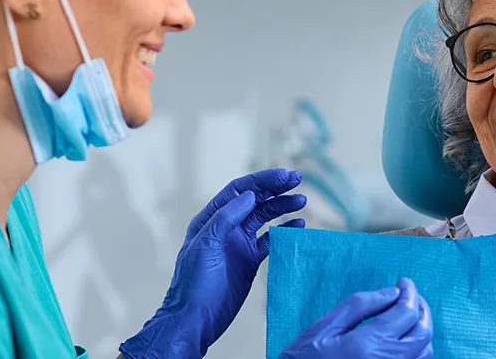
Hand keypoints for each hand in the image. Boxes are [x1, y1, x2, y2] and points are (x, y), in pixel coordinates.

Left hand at [120, 169, 309, 358]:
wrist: (195, 319)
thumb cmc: (193, 284)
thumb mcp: (205, 245)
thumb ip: (226, 218)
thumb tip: (249, 195)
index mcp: (211, 219)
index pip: (239, 191)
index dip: (262, 181)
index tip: (284, 177)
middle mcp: (226, 227)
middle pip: (254, 200)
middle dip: (276, 189)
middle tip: (298, 180)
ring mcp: (239, 244)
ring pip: (265, 217)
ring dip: (283, 207)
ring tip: (302, 201)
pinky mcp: (250, 261)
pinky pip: (270, 240)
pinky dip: (284, 231)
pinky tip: (298, 226)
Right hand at [280, 278, 433, 358]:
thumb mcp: (325, 327)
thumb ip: (361, 306)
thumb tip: (391, 293)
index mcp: (368, 345)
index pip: (406, 313)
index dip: (409, 292)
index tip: (404, 283)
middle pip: (422, 333)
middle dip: (420, 309)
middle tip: (409, 296)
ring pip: (424, 352)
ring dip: (422, 330)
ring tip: (408, 315)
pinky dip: (417, 350)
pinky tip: (404, 339)